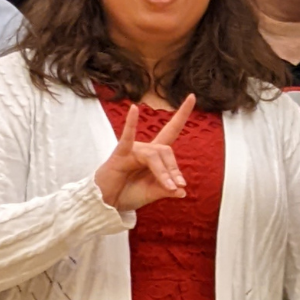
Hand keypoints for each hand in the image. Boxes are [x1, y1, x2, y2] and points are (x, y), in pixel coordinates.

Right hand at [94, 95, 194, 210]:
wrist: (107, 203)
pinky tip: (133, 110)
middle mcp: (144, 148)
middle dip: (173, 169)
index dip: (181, 115)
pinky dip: (131, 124)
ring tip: (168, 186)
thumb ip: (167, 190)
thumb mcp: (152, 193)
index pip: (171, 131)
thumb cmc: (128, 193)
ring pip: (154, 155)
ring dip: (163, 172)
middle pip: (166, 150)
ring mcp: (132, 150)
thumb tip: (182, 191)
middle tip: (176, 186)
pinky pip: (127, 137)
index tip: (192, 96)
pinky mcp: (120, 154)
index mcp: (154, 155)